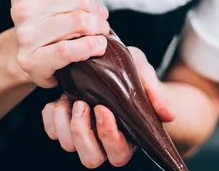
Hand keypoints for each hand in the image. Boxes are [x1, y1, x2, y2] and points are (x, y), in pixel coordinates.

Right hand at [12, 0, 109, 87]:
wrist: (35, 55)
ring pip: (80, 22)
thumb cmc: (51, 14)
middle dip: (95, 11)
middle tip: (93, 21)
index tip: (78, 0)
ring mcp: (25, 35)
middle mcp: (20, 8)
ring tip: (98, 33)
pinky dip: (90, 47)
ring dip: (99, 30)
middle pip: (81, 0)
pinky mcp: (32, 61)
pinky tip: (96, 47)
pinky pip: (69, 50)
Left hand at [41, 47, 175, 168]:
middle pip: (91, 158)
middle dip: (83, 133)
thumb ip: (154, 93)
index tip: (103, 108)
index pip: (118, 153)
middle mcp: (103, 141)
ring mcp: (81, 134)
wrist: (110, 60)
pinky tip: (59, 97)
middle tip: (82, 104)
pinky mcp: (62, 123)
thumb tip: (168, 115)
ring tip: (69, 96)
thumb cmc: (131, 72)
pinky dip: (51, 115)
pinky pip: (51, 131)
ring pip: (68, 146)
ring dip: (65, 122)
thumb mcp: (143, 73)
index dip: (108, 135)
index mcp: (127, 136)